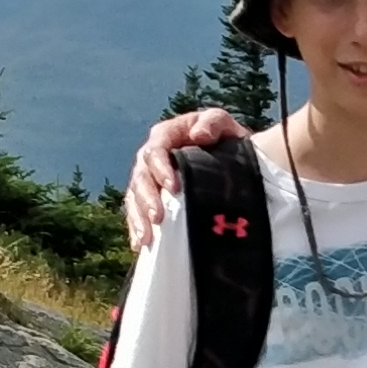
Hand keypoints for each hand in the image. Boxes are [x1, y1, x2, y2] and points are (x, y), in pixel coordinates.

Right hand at [119, 107, 250, 247]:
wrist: (231, 158)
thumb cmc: (225, 138)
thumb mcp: (224, 124)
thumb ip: (214, 122)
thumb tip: (199, 135)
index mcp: (166, 135)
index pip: (156, 150)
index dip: (161, 168)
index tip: (173, 187)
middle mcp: (152, 157)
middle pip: (141, 177)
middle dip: (148, 199)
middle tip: (158, 218)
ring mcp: (149, 179)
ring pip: (135, 198)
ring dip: (139, 218)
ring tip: (146, 238)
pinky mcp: (151, 198)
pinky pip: (137, 213)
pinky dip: (137, 228)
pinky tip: (139, 245)